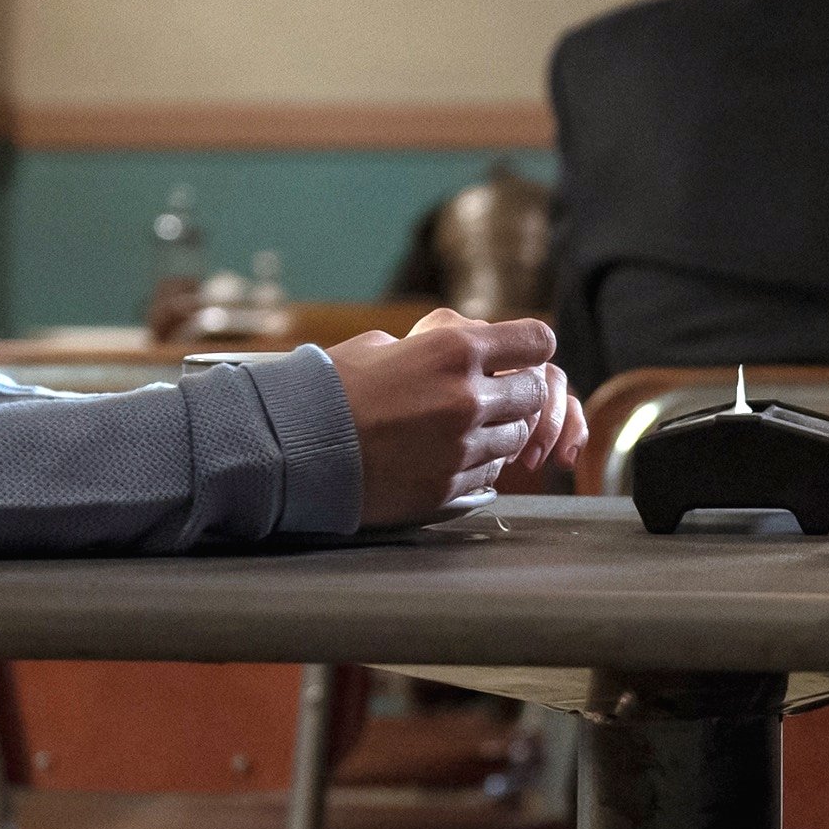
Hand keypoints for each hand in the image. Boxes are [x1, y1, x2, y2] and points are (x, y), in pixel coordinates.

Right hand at [327, 310, 584, 527]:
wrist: (292, 449)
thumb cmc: (328, 390)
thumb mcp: (381, 344)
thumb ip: (434, 344)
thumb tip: (462, 342)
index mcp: (454, 351)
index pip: (536, 341)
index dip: (529, 347)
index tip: (519, 354)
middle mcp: (468, 399)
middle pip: (534, 394)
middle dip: (516, 391)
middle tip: (487, 394)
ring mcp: (462, 447)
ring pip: (516, 438)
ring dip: (498, 430)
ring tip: (460, 427)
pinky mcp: (449, 487)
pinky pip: (490, 475)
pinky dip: (479, 464)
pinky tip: (446, 456)